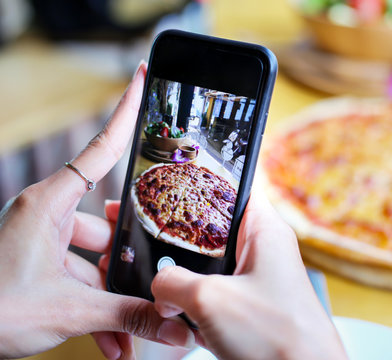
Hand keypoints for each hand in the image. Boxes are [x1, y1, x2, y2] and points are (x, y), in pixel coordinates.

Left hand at [0, 62, 192, 359]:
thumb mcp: (66, 311)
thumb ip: (126, 315)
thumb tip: (173, 325)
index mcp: (47, 205)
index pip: (100, 149)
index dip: (124, 112)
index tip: (140, 77)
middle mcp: (45, 215)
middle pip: (106, 225)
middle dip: (127, 263)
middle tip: (152, 285)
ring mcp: (40, 241)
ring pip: (93, 260)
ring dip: (112, 298)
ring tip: (129, 330)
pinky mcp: (38, 264)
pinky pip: (78, 278)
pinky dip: (95, 308)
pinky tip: (109, 339)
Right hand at [151, 190, 347, 359]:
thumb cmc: (279, 337)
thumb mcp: (210, 300)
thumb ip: (172, 282)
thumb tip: (159, 286)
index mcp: (265, 229)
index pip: (233, 186)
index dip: (201, 181)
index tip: (170, 184)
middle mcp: (264, 248)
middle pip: (215, 228)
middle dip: (183, 239)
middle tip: (154, 240)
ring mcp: (259, 277)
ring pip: (213, 263)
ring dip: (189, 277)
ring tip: (166, 285)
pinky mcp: (253, 303)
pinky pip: (219, 291)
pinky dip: (199, 300)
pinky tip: (184, 313)